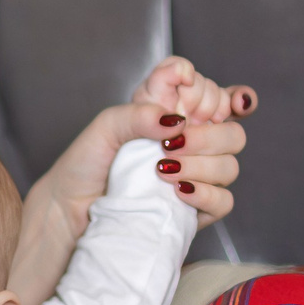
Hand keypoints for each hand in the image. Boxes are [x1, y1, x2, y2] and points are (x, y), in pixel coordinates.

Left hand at [75, 57, 253, 228]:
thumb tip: (176, 120)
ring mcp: (196, 177)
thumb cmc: (85, 163)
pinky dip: (205, 193)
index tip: (211, 102)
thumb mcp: (107, 125)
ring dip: (200, 164)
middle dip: (208, 135)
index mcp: (175, 114)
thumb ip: (140, 113)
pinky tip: (178, 191)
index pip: (218, 96)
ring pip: (230, 165)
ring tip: (162, 171)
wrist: (70, 209)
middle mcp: (191, 143)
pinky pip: (223, 201)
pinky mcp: (195, 209)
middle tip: (170, 145)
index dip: (225, 95)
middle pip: (232, 131)